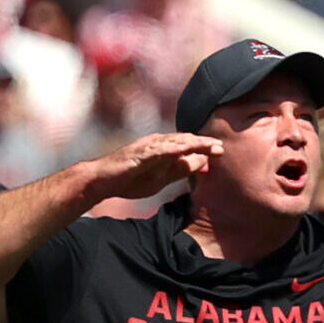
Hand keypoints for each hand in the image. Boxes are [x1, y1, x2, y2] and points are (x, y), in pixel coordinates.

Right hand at [86, 132, 220, 201]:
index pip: (188, 146)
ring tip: (208, 145)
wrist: (102, 182)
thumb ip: (180, 171)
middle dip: (203, 143)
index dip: (204, 148)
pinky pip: (156, 150)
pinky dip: (170, 149)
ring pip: (173, 142)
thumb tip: (202, 165)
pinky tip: (183, 149)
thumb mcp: (161, 178)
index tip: (221, 151)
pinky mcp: (137, 154)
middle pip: (184, 140)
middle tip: (221, 147)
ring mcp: (146, 147)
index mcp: (163, 149)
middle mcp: (156, 144)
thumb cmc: (130, 179)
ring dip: (191, 143)